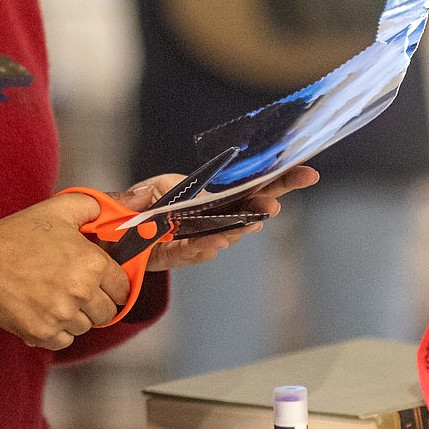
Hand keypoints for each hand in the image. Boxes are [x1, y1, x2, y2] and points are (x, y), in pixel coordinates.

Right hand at [0, 192, 132, 350]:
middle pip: (107, 312)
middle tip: (71, 286)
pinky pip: (64, 341)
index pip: (123, 288)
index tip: (97, 280)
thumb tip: (131, 203)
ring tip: (51, 295)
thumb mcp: (58, 208)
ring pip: (85, 327)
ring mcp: (61, 316)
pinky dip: (56, 330)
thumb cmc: (17, 235)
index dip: (111, 283)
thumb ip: (98, 205)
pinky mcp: (43, 334)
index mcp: (92, 262)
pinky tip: (40, 308)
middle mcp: (81, 292)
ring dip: (74, 316)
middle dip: (94, 301)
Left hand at [120, 166, 318, 271]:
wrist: (122, 236)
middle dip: (265, 204)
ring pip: (226, 231)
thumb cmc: (143, 205)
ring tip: (249, 222)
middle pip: (248, 207)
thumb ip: (151, 190)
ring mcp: (202, 236)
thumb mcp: (148, 189)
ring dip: (236, 227)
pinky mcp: (183, 255)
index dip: (281, 179)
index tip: (306, 173)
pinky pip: (196, 250)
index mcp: (214, 192)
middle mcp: (214, 215)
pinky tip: (215, 240)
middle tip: (273, 206)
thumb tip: (153, 196)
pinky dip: (205, 245)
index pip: (252, 184)